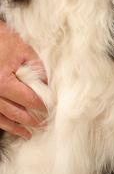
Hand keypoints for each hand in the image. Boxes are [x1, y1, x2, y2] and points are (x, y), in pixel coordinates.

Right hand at [0, 21, 46, 138]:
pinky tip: (10, 126)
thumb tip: (46, 85)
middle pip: (15, 112)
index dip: (41, 106)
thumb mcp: (24, 50)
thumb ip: (37, 69)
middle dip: (30, 120)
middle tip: (43, 125)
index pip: (28, 100)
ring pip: (1, 117)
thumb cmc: (2, 40)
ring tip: (27, 133)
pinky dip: (3, 122)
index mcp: (3, 82)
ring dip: (15, 127)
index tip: (49, 110)